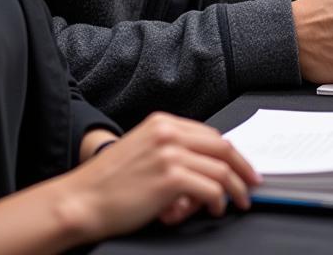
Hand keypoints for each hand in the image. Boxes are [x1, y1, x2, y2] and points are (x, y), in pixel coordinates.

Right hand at [64, 112, 260, 240]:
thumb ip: (171, 151)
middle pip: (222, 147)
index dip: (231, 152)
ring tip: (238, 201)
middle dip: (243, 167)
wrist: (80, 201)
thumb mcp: (142, 151)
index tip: (242, 166)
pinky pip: (210, 188)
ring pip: (221, 168)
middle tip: (252, 184)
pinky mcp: (171, 178)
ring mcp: (170, 153)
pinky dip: (219, 200)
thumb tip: (203, 169)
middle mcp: (168, 133)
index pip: (210, 134)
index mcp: (162, 123)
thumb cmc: (107, 184)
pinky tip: (216, 208)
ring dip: (235, 188)